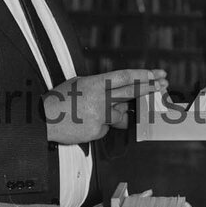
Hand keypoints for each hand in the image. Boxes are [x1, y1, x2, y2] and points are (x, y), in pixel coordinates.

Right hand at [45, 69, 166, 144]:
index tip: (155, 74)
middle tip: (163, 84)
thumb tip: (118, 95)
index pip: (124, 78)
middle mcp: (100, 99)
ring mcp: (100, 117)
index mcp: (94, 84)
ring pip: (119, 114)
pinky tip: (83, 123)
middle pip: (131, 92)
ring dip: (116, 112)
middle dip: (149, 88)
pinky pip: (106, 128)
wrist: (43, 120)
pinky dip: (99, 125)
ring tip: (93, 110)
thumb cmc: (59, 100)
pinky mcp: (97, 132)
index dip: (142, 76)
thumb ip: (100, 88)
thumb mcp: (79, 84)